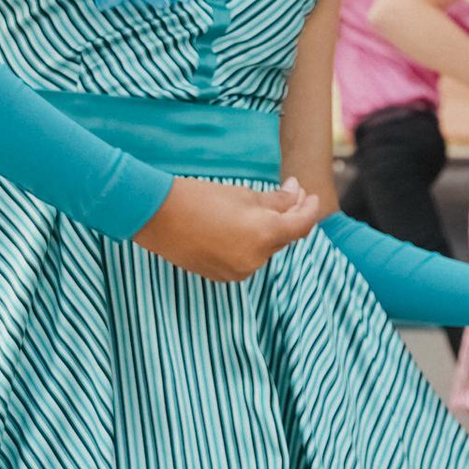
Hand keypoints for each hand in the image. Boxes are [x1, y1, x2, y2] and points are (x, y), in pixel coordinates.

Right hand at [135, 175, 319, 283]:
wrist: (157, 217)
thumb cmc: (199, 198)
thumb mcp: (243, 194)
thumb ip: (276, 200)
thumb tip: (296, 196)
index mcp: (265, 234)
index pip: (301, 225)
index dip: (310, 209)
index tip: (311, 195)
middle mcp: (256, 259)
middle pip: (283, 238)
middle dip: (289, 216)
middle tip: (289, 192)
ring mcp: (239, 271)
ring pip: (265, 249)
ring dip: (268, 231)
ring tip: (260, 207)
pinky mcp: (222, 276)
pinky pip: (246, 259)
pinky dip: (250, 244)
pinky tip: (239, 226)